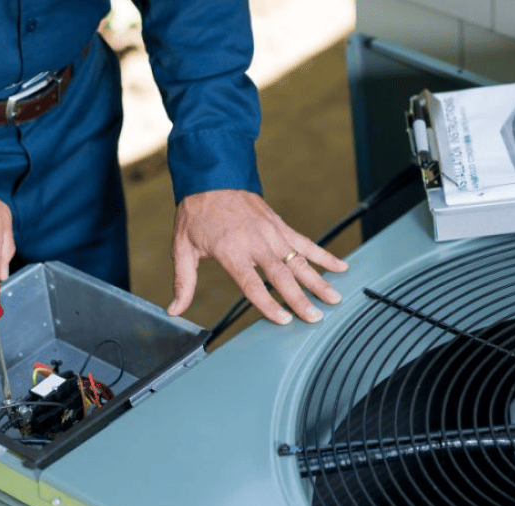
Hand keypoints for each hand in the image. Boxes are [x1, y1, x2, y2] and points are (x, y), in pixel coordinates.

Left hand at [167, 189, 347, 323]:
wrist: (212, 176)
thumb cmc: (196, 214)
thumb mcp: (182, 248)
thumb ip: (183, 282)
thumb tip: (174, 310)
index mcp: (231, 250)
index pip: (252, 284)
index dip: (268, 304)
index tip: (283, 320)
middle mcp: (256, 242)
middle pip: (282, 276)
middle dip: (301, 298)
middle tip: (316, 318)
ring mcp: (271, 233)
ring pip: (299, 261)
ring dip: (318, 281)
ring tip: (335, 299)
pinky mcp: (280, 226)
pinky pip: (306, 243)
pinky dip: (324, 256)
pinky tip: (340, 268)